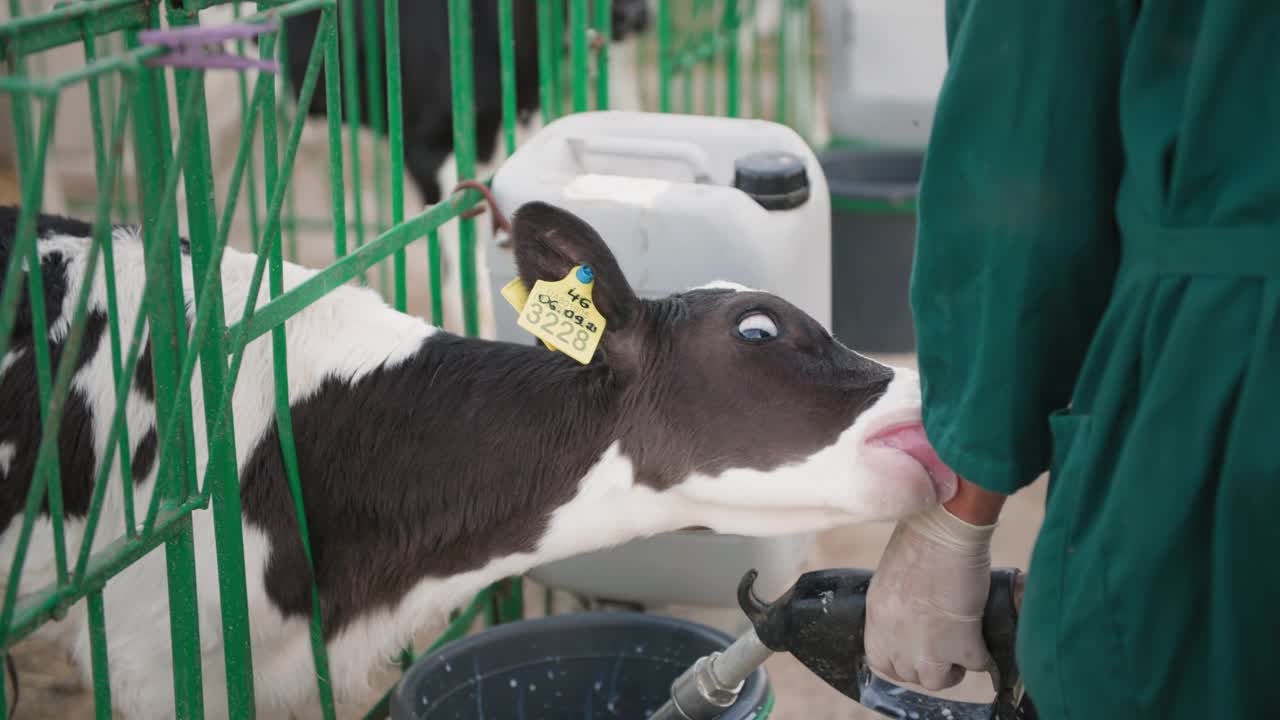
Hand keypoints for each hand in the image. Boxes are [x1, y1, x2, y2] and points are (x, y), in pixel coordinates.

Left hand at [865, 503, 997, 690]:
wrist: (945, 531)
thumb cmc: (922, 539)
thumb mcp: (895, 576)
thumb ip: (899, 605)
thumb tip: (915, 618)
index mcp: (877, 618)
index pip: (879, 661)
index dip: (899, 662)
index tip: (914, 654)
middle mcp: (896, 637)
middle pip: (908, 674)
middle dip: (926, 666)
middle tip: (943, 650)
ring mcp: (927, 646)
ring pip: (937, 681)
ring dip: (952, 669)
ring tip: (963, 651)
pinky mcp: (961, 644)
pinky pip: (975, 665)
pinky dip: (983, 656)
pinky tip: (985, 640)